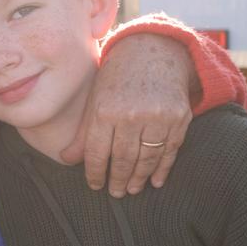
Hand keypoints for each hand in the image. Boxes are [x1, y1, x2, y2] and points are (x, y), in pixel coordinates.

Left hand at [60, 33, 191, 196]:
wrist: (153, 52)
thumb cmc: (117, 78)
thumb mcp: (95, 99)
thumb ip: (84, 132)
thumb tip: (66, 160)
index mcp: (105, 110)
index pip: (98, 152)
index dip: (96, 173)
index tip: (95, 185)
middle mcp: (131, 115)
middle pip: (124, 159)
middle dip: (118, 180)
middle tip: (116, 193)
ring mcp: (158, 117)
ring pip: (147, 158)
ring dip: (139, 178)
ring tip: (133, 189)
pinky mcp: (179, 118)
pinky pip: (170, 151)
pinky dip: (162, 169)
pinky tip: (155, 180)